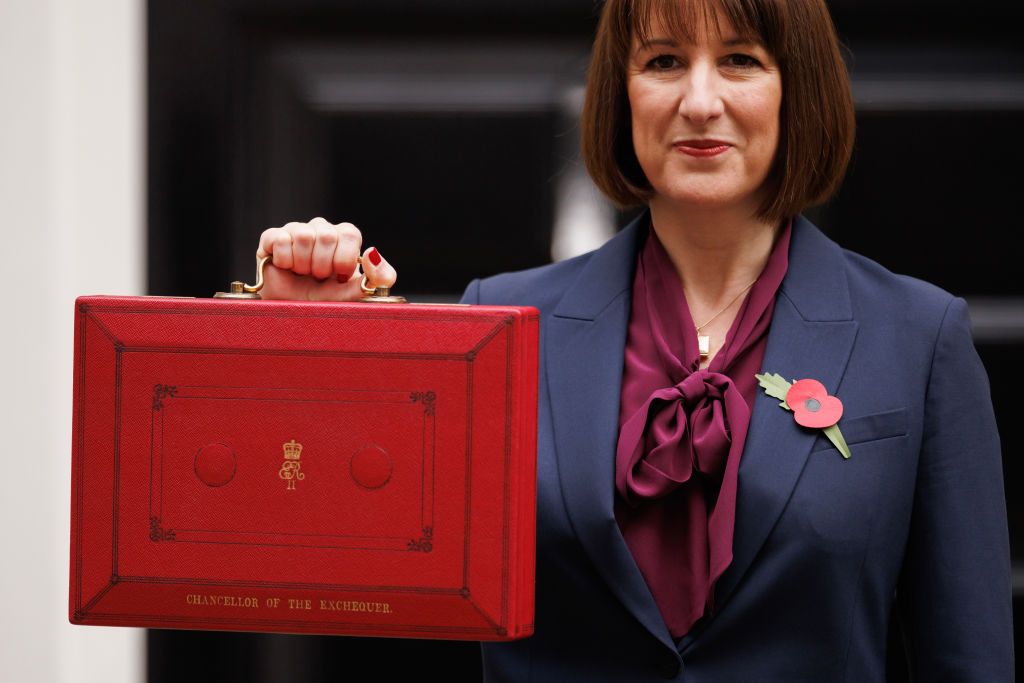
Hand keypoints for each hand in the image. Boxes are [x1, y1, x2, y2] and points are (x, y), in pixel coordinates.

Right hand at [255, 217, 396, 300]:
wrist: (294, 315)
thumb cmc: (327, 303)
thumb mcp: (357, 294)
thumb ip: (378, 277)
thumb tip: (373, 252)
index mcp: (344, 239)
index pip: (349, 233)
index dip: (344, 259)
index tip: (339, 277)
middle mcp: (322, 230)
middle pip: (326, 235)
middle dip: (323, 266)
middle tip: (318, 278)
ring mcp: (296, 231)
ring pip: (303, 236)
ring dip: (303, 264)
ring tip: (302, 275)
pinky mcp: (272, 238)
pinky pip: (280, 239)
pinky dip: (284, 260)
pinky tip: (286, 268)